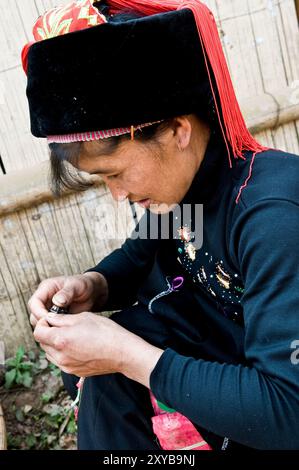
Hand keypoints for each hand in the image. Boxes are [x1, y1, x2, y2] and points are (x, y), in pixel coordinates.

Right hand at [28, 272, 107, 326]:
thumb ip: (67, 293)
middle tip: (55, 327)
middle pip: (34, 314)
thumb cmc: (84, 285)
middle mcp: (44, 299)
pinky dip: (54, 329)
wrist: (92, 292)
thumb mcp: (76, 286)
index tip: (48, 320)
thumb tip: (57, 301)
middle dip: (42, 322)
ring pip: (40, 322)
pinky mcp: (54, 317)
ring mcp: (48, 309)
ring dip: (48, 327)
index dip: (38, 312)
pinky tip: (64, 331)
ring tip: (61, 329)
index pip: (34, 302)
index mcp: (46, 288)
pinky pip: (49, 326)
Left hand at [34, 311, 163, 385]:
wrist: (122, 353)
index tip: (52, 319)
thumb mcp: (83, 317)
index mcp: (60, 340)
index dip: (43, 323)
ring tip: (71, 336)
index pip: (37, 332)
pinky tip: (77, 346)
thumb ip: (61, 319)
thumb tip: (49, 318)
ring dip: (54, 344)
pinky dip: (63, 353)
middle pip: (42, 343)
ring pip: (50, 353)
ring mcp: (67, 366)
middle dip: (48, 333)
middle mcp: (60, 356)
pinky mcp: (74, 372)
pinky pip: (61, 361)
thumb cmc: (105, 331)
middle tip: (62, 325)